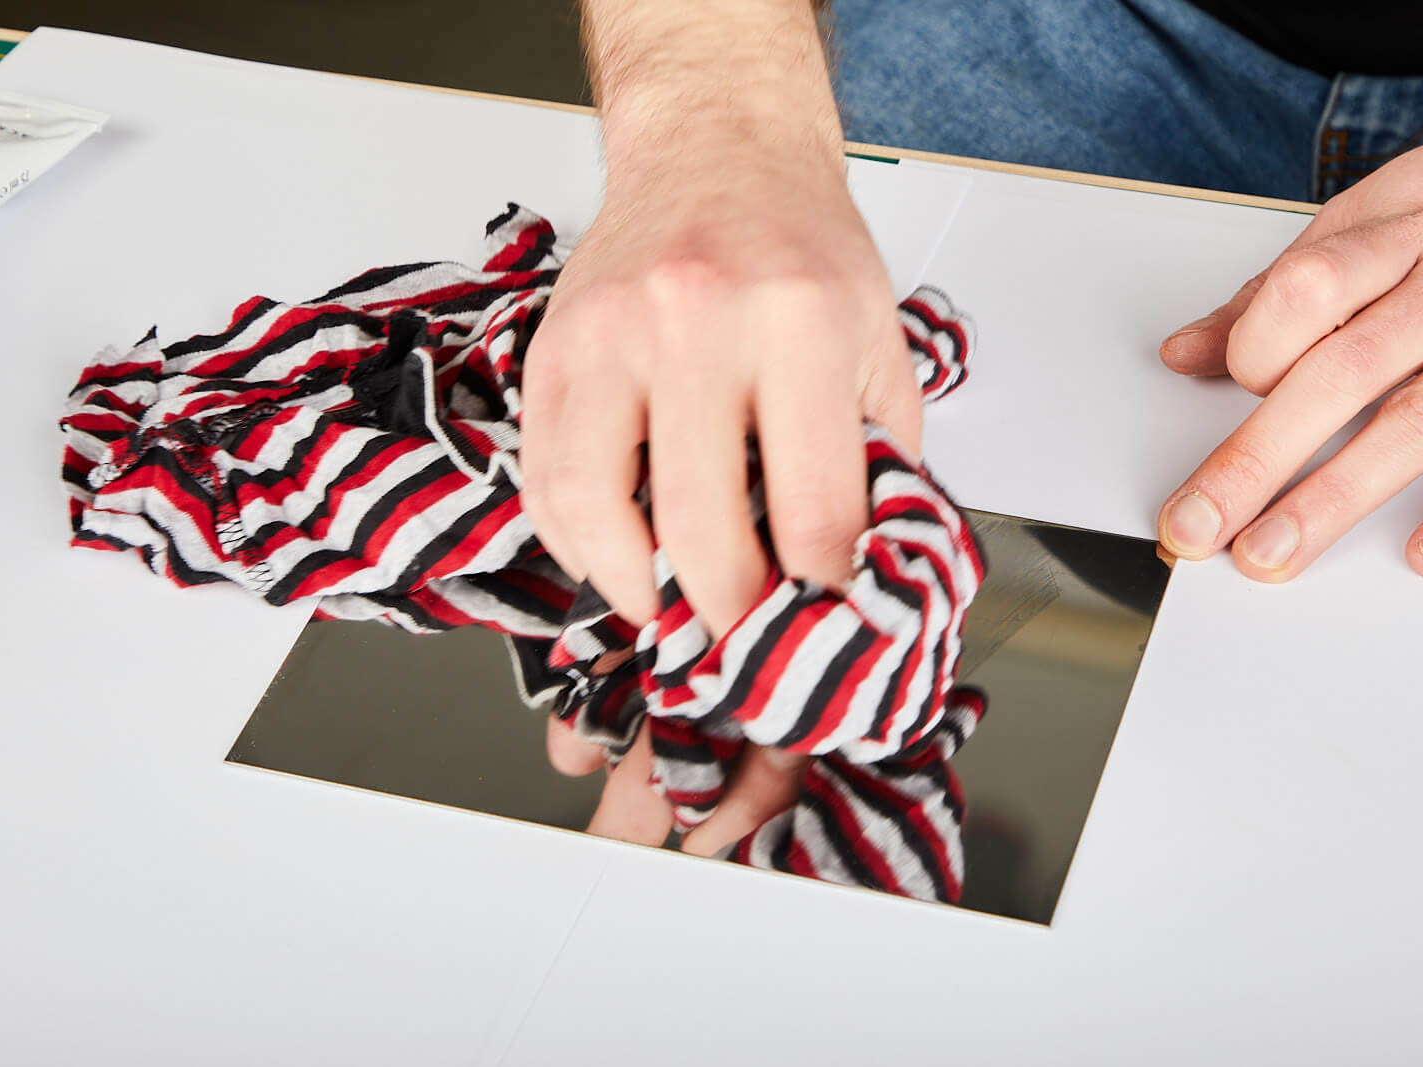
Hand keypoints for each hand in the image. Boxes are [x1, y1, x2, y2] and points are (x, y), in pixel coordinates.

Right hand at [524, 0, 907, 848]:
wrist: (716, 153)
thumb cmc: (800, 250)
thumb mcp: (878, 346)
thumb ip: (877, 463)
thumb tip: (855, 582)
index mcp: (801, 321)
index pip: (815, 511)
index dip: (822, 599)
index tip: (824, 633)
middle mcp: (695, 323)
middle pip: (701, 532)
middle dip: (730, 621)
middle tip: (747, 647)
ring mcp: (607, 336)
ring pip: (598, 517)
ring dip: (638, 594)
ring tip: (673, 610)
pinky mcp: (549, 352)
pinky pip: (544, 484)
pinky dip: (579, 547)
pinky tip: (619, 558)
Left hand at [1158, 114, 1422, 580]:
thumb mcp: (1380, 214)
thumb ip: (1282, 287)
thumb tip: (1185, 353)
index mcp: (1403, 230)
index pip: (1304, 292)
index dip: (1258, 349)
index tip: (1237, 387)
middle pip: (1344, 372)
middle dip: (1256, 458)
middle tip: (1197, 524)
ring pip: (1419, 419)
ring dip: (1336, 496)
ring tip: (1272, 552)